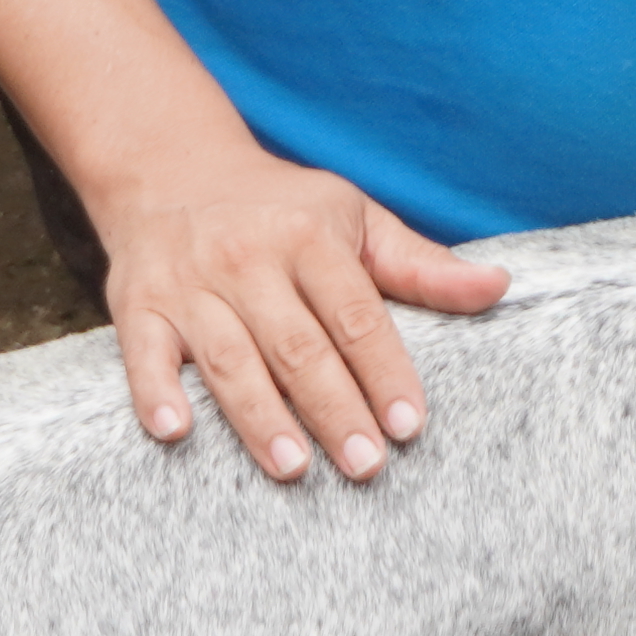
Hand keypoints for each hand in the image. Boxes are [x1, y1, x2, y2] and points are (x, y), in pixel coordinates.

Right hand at [91, 145, 510, 485]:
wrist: (171, 167)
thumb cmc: (281, 208)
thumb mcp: (355, 220)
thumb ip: (421, 265)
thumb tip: (499, 288)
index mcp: (310, 237)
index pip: (356, 314)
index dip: (385, 371)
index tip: (411, 424)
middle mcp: (249, 258)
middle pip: (297, 344)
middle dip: (334, 408)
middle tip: (367, 464)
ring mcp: (190, 283)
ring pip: (229, 357)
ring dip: (259, 416)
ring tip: (295, 468)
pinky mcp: (136, 303)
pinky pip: (142, 352)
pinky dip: (155, 391)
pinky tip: (176, 431)